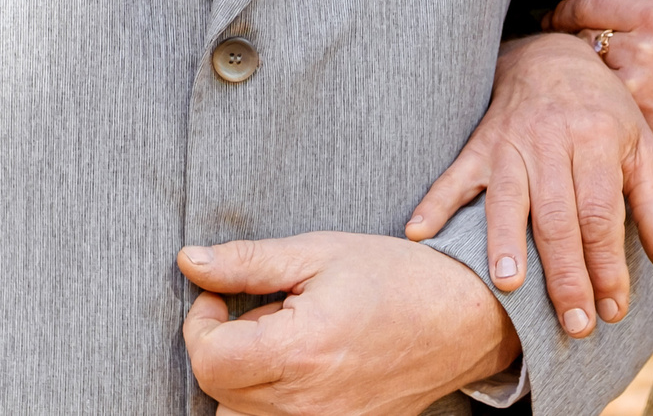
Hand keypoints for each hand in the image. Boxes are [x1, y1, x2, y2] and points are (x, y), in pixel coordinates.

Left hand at [177, 232, 518, 415]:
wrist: (464, 318)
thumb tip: (188, 261)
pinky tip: (302, 366)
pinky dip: (274, 400)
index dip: (200, 323)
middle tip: (261, 314)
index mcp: (297, 351)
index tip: (220, 297)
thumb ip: (247, 262)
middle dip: (222, 350)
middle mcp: (305, 404)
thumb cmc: (395, 277)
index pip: (207, 360)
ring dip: (244, 382)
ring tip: (282, 343)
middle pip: (218, 393)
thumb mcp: (318, 253)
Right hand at [405, 32, 652, 337]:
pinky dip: (435, 203)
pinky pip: (453, 175)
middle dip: (566, 275)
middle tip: (574, 324)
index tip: (613, 310)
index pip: (602, 214)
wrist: (552, 55)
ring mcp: (511, 142)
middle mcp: (553, 141)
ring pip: (508, 198)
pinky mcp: (479, 144)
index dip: (607, 264)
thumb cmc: (604, 111)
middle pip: (558, 216)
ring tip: (508, 286)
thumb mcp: (643, 147)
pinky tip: (418, 232)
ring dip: (505, 242)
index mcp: (598, 140)